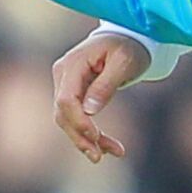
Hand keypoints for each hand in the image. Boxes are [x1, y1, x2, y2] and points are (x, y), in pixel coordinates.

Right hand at [52, 33, 151, 163]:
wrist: (128, 36)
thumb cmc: (128, 46)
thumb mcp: (124, 61)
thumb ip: (107, 84)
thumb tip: (90, 110)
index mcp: (73, 64)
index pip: (66, 99)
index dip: (78, 121)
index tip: (96, 136)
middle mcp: (63, 75)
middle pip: (63, 114)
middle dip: (81, 137)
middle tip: (100, 156)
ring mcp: (66, 84)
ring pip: (68, 120)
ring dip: (87, 140)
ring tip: (113, 152)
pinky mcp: (73, 93)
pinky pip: (77, 117)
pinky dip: (91, 133)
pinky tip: (108, 146)